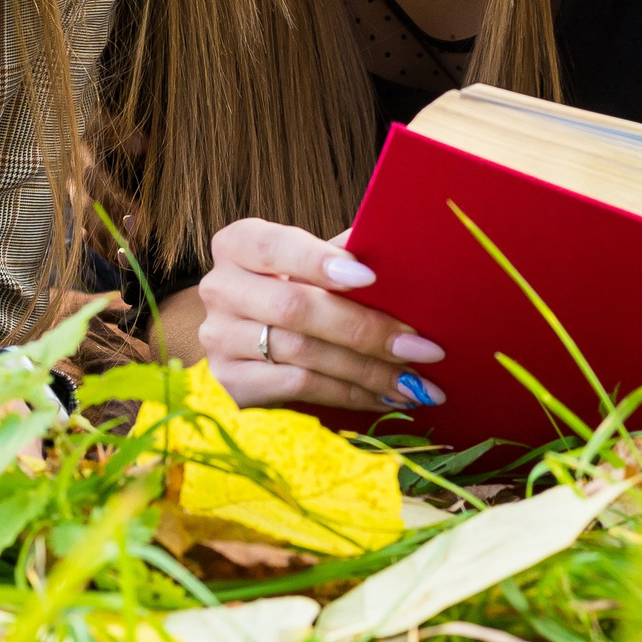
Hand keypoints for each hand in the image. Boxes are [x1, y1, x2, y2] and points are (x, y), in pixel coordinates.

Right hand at [195, 220, 445, 412]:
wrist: (244, 343)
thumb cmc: (289, 291)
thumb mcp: (307, 267)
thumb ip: (341, 255)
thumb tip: (401, 249)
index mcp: (238, 245)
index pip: (274, 247)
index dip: (319, 260)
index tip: (370, 278)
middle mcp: (220, 288)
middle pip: (295, 308)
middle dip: (366, 329)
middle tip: (421, 348)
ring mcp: (219, 338)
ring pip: (303, 353)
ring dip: (368, 370)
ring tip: (415, 382)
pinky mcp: (228, 382)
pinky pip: (298, 387)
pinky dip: (349, 393)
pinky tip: (384, 396)